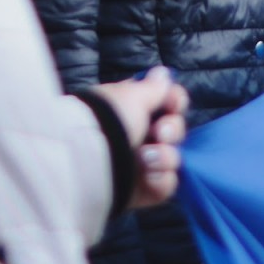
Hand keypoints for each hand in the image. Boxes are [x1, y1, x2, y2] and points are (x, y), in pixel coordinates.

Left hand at [89, 70, 187, 207]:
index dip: (175, 103)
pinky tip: (147, 175)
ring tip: (145, 158)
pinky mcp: (142, 190)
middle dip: (172, 130)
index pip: (167, 103)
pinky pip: (166, 184)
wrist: (88, 159)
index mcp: (132, 110)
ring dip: (165, 156)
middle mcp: (137, 136)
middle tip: (160, 133)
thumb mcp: (133, 95)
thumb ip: (154, 87)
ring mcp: (140, 165)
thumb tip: (163, 73)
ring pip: (172, 159)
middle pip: (174, 131)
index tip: (171, 105)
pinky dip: (161, 179)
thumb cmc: (109, 120)